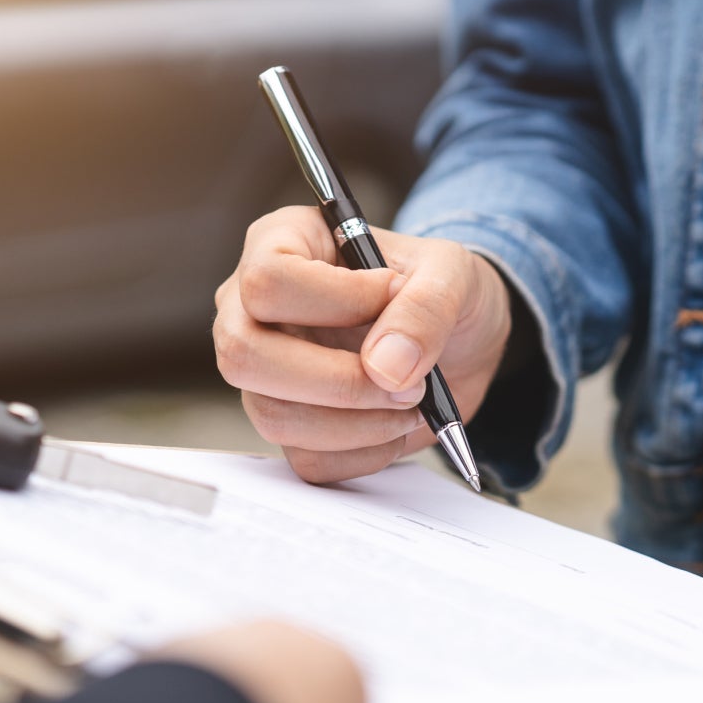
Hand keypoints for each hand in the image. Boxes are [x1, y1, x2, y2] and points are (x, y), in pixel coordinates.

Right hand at [214, 206, 513, 483]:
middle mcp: (250, 309)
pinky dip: (364, 452)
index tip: (393, 297)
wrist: (457, 341)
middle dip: (338, 382)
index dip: (335, 303)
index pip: (268, 282)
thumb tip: (385, 368)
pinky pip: (307, 458)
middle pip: (245, 356)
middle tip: (407, 382)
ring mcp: (262, 373)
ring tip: (412, 401)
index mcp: (279, 244)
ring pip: (273, 416)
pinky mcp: (287, 423)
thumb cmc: (438, 289)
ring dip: (357, 424)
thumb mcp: (452, 273)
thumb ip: (426, 307)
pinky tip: (393, 425)